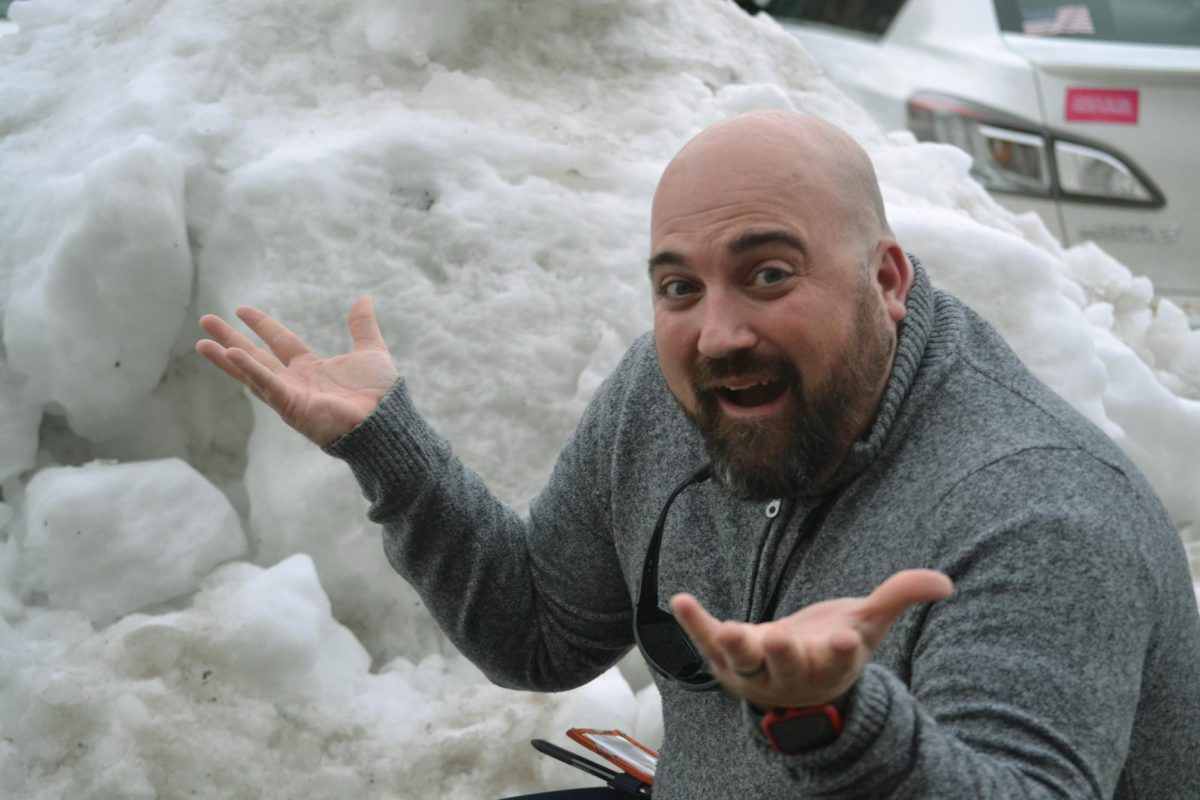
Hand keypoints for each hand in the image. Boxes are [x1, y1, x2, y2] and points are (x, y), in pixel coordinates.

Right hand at [196, 295, 398, 445]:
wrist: (386, 420)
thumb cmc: (380, 393)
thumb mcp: (370, 351)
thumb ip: (363, 326)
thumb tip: (364, 298)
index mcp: (310, 368)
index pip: (279, 341)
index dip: (261, 324)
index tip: (240, 309)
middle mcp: (294, 381)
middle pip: (255, 355)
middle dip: (229, 339)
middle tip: (205, 321)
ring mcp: (290, 395)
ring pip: (251, 372)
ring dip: (227, 358)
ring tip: (202, 343)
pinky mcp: (291, 406)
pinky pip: (267, 385)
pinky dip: (250, 370)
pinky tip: (232, 354)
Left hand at [670, 569, 952, 708]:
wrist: (794, 681)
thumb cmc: (833, 645)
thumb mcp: (867, 622)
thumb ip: (900, 596)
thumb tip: (944, 582)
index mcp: (832, 664)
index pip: (839, 660)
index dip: (842, 650)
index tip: (845, 639)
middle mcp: (792, 672)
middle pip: (788, 665)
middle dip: (783, 653)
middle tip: (778, 638)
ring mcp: (756, 670)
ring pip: (745, 661)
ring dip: (734, 646)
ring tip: (723, 630)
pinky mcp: (726, 659)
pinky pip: (707, 642)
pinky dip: (695, 623)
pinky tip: (680, 600)